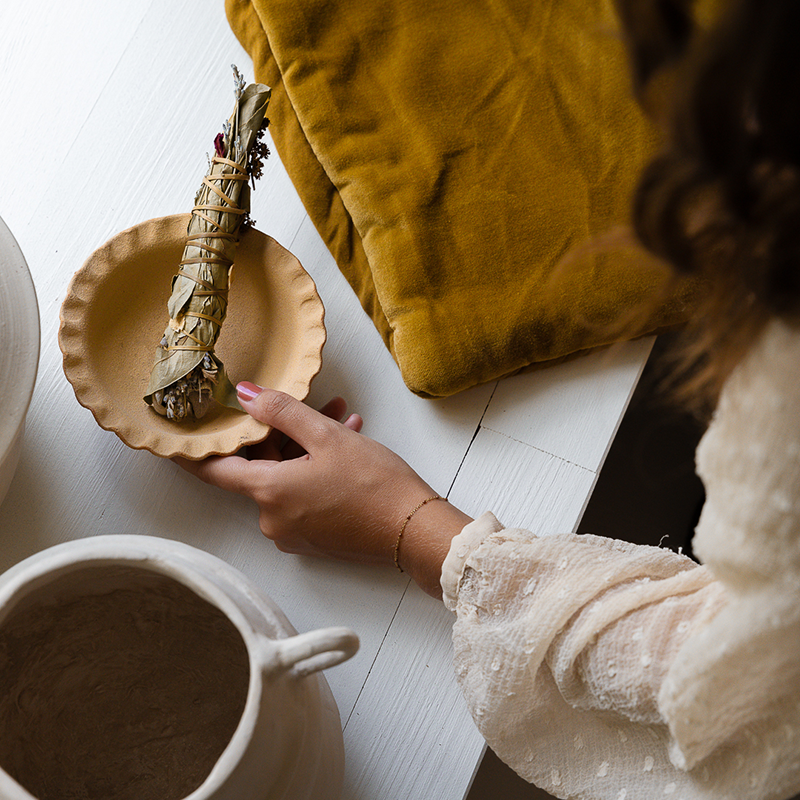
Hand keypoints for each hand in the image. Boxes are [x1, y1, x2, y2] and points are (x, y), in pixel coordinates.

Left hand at [174, 383, 471, 596]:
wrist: (414, 532)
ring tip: (343, 421)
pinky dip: (316, 472)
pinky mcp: (316, 539)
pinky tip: (347, 448)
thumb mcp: (327, 437)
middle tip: (308, 407)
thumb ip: (282, 412)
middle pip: (261, 469)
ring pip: (288, 479)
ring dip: (307, 449)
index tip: (174, 439)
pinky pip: (304, 497)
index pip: (213, 470)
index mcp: (269, 493)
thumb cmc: (375, 484)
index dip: (192, 452)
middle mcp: (273, 518)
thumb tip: (244, 394)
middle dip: (283, 434)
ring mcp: (295, 532)